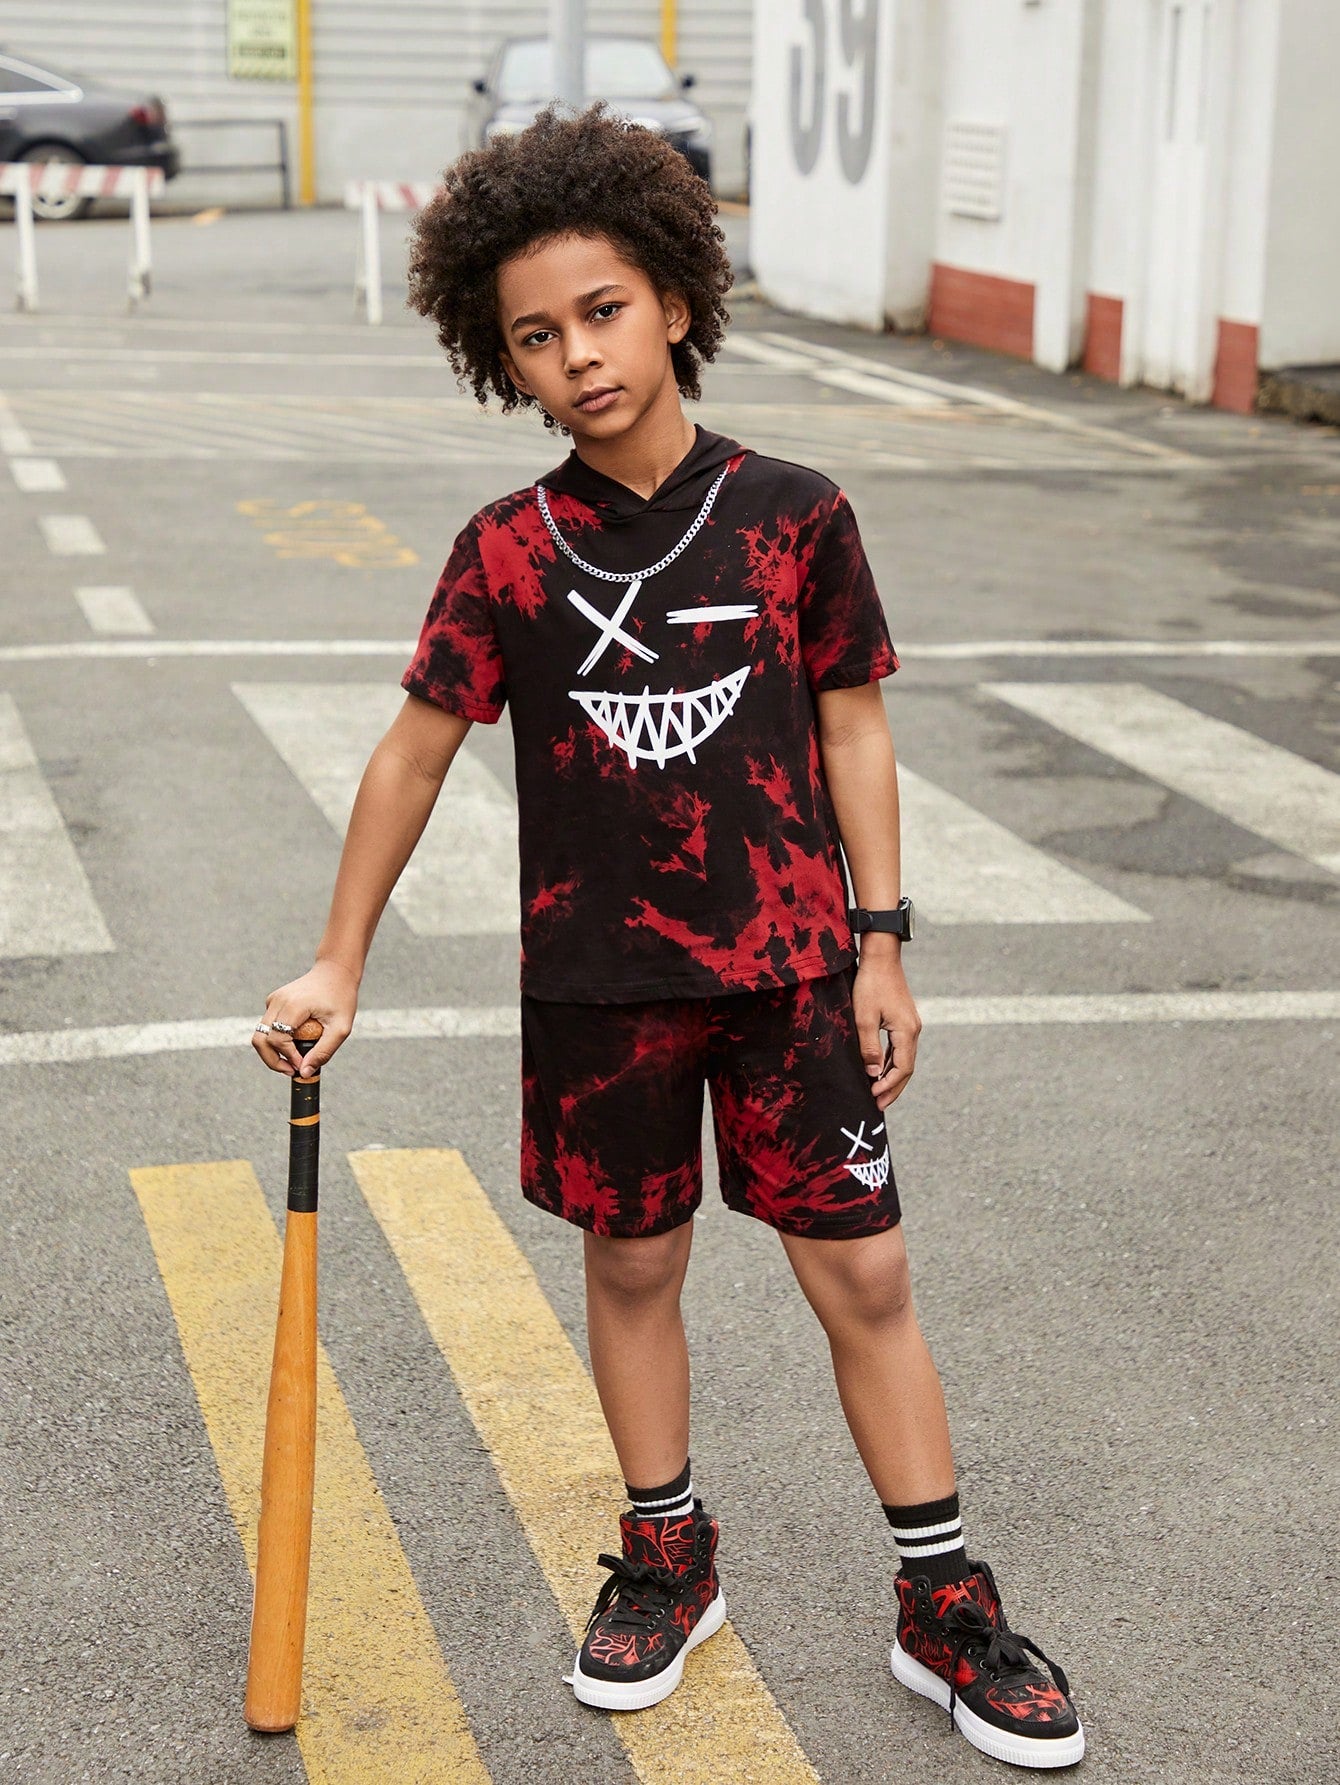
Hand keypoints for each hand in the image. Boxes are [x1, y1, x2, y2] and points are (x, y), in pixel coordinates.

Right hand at [251, 960, 358, 1077]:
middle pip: (260, 1040)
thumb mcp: (341, 1028)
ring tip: (293, 1060)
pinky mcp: (273, 1001)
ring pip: (261, 1035)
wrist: (335, 971)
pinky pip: (268, 1027)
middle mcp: (277, 1001)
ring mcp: (272, 1000)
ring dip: (273, 1052)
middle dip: (272, 1061)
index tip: (302, 1066)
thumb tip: (304, 1073)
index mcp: (293, 1006)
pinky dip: (277, 1040)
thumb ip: (324, 1051)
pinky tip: (297, 1041)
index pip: (277, 1040)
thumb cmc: (341, 998)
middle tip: (290, 1071)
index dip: (287, 1058)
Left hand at [852, 953, 920, 1109]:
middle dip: (893, 1088)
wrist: (882, 957)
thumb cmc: (870, 984)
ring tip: (878, 1093)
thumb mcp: (864, 1017)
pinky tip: (879, 1071)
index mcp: (907, 1031)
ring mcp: (911, 1025)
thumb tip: (872, 1073)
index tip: (873, 1097)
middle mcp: (913, 1030)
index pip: (902, 1068)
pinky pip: (900, 1049)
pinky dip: (891, 1063)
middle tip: (878, 1105)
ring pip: (904, 1059)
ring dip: (891, 1077)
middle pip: (906, 1068)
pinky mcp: (904, 1020)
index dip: (889, 1086)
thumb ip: (868, 1047)